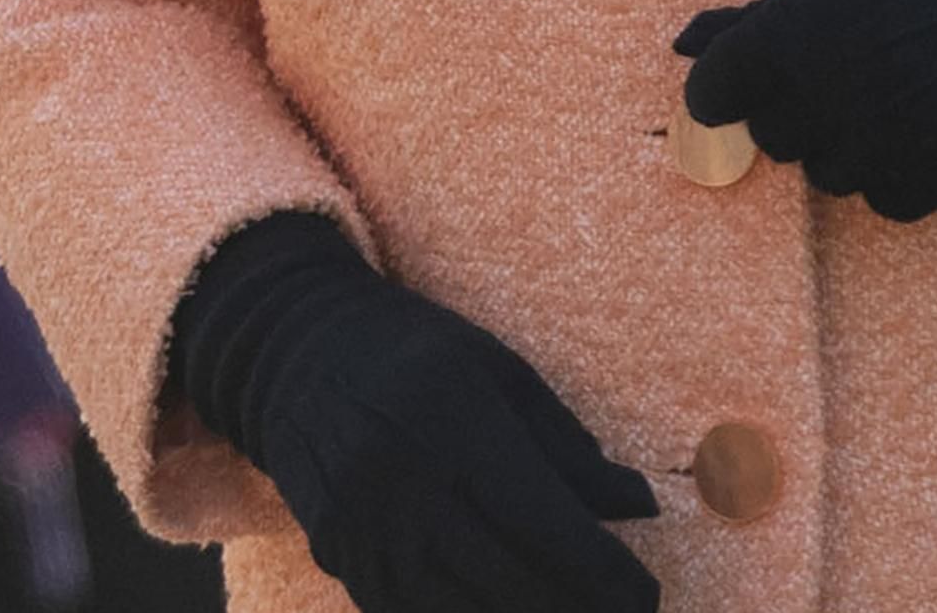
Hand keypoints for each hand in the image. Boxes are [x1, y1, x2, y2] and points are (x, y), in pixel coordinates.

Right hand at [170, 212, 656, 612]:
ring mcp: (364, 527)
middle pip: (513, 582)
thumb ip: (568, 447)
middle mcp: (403, 481)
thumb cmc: (413, 351)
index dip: (607, 574)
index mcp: (453, 422)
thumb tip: (641, 507)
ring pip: (464, 612)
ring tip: (569, 612)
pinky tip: (502, 609)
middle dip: (580, 609)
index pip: (546, 523)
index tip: (646, 596)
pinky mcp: (339, 557)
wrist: (290, 349)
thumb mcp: (499, 372)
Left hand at [674, 0, 936, 223]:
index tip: (739, 75)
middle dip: (790, 106)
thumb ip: (774, 9)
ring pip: (827, 173)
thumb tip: (689, 40)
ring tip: (894, 87)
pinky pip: (886, 201)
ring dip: (843, 140)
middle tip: (840, 64)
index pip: (718, 88)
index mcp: (812, 26)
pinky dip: (894, 172)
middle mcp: (844, 92)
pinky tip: (927, 123)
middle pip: (773, 136)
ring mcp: (898, 141)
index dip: (724, 82)